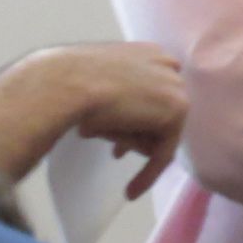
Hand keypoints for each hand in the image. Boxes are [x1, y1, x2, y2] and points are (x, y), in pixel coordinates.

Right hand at [50, 43, 189, 198]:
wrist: (66, 83)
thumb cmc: (70, 81)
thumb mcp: (99, 85)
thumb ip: (120, 98)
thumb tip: (126, 129)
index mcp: (148, 51)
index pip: (155, 89)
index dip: (140, 114)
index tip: (123, 131)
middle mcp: (167, 64)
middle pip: (161, 110)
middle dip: (140, 131)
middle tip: (117, 152)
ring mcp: (175, 86)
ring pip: (161, 131)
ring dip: (138, 146)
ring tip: (114, 158)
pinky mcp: (177, 110)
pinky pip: (164, 152)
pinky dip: (148, 173)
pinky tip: (130, 190)